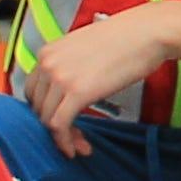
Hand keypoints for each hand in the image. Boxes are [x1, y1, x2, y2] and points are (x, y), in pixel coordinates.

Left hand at [16, 9, 167, 140]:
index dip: (46, 111)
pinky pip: (59, 125)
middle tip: (74, 136)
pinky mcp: (77, 92)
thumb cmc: (126, 37)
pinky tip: (76, 149)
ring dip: (63, 137)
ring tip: (81, 145)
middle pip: (38, 107)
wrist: (148, 32)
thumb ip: (69, 67)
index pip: (33, 92)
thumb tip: (68, 90)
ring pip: (47, 119)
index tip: (61, 121)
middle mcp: (48, 63)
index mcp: (48, 52)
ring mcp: (60, 77)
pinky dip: (65, 141)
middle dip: (54, 126)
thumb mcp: (85, 49)